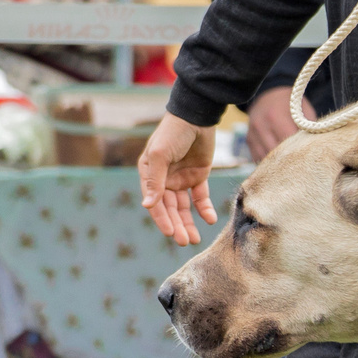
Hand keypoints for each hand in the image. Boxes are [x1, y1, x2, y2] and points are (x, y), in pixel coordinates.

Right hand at [138, 113, 217, 244]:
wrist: (197, 116)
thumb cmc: (173, 132)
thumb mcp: (160, 154)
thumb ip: (155, 181)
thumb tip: (147, 206)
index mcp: (149, 174)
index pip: (155, 202)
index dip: (162, 219)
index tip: (171, 233)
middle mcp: (164, 179)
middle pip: (170, 209)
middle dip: (177, 226)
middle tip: (185, 241)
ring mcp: (181, 179)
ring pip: (184, 207)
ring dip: (189, 223)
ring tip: (195, 239)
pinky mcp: (198, 176)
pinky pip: (200, 197)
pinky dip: (204, 209)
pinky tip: (210, 219)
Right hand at [245, 85, 313, 161]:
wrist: (269, 95)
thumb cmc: (291, 104)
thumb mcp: (303, 110)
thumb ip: (308, 128)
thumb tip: (315, 147)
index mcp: (275, 116)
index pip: (288, 143)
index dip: (299, 152)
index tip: (308, 156)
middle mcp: (260, 125)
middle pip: (276, 153)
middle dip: (289, 160)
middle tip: (301, 164)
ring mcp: (252, 134)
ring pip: (265, 159)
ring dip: (278, 163)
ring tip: (290, 164)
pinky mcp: (249, 141)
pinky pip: (258, 158)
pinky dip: (268, 162)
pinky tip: (279, 161)